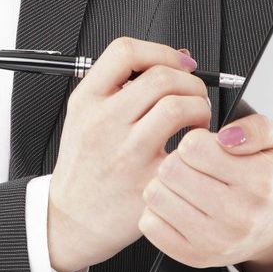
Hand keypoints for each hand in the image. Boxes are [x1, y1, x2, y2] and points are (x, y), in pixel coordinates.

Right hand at [46, 38, 212, 271]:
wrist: (72, 220)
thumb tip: (176, 59)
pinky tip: (194, 149)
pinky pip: (187, 149)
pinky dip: (200, 143)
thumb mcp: (86, 117)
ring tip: (196, 120)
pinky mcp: (148, 181)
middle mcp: (104, 123)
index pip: (125, 52)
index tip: (177, 63)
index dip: (160, 51)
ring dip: (199, 108)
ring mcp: (126, 153)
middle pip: (160, 76)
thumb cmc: (85, 167)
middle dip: (189, 81)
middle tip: (193, 96)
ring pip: (178, 107)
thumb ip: (121, 86)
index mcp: (87, 101)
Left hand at [137, 105, 272, 271]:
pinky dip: (159, 211)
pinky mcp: (196, 257)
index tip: (207, 148)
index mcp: (260, 182)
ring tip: (187, 185)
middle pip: (170, 169)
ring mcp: (215, 241)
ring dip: (166, 184)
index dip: (196, 140)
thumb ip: (257, 128)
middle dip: (178, 160)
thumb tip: (226, 136)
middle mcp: (239, 216)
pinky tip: (180, 206)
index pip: (193, 146)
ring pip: (155, 195)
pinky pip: (150, 225)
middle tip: (196, 167)